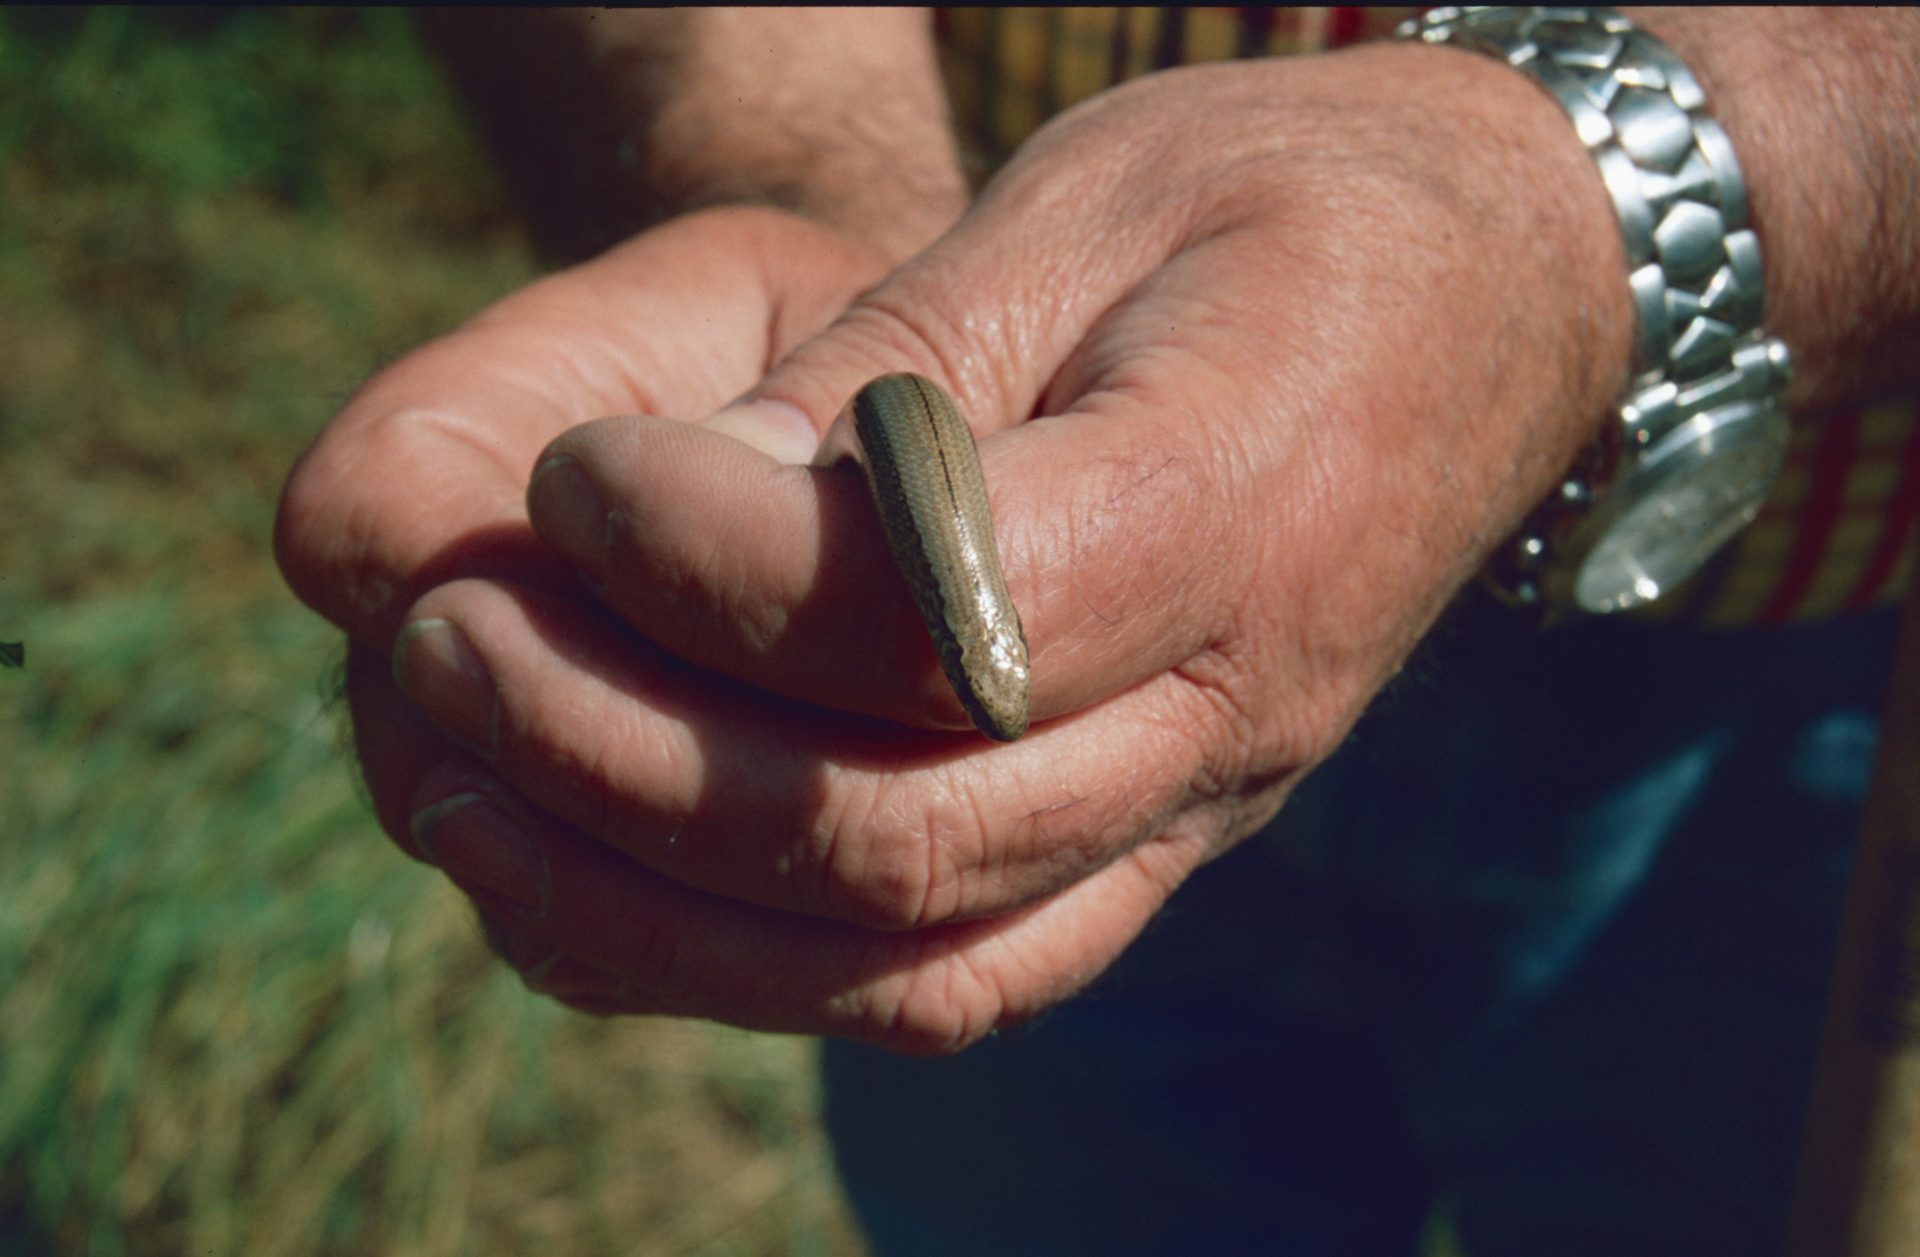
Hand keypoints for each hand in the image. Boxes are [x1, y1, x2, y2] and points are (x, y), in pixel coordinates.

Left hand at [360, 43, 1638, 1051]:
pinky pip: (950, 972)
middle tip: (447, 640)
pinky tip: (600, 873)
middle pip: (904, 835)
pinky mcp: (1144, 845)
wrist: (1481, 304)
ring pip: (912, 959)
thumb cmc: (1288, 214)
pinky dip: (756, 959)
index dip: (717, 571)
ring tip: (465, 793)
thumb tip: (667, 516)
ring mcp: (1195, 809)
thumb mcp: (1091, 212)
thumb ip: (890, 382)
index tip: (572, 478)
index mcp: (1241, 510)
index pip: (945, 622)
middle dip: (630, 752)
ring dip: (660, 907)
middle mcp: (1228, 714)